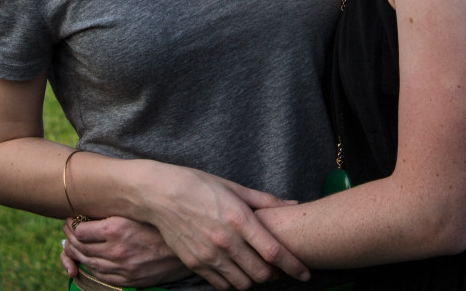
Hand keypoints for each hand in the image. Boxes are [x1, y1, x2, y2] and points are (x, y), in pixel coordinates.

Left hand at [61, 215, 188, 286]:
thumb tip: (97, 199)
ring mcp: (122, 268)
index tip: (71, 219)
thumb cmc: (162, 220)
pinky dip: (93, 268)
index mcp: (117, 228)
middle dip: (71, 239)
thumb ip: (118, 205)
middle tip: (68, 231)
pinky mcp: (129, 280)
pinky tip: (92, 259)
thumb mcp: (139, 208)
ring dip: (78, 254)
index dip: (72, 224)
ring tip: (75, 245)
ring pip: (89, 263)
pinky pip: (102, 276)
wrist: (186, 245)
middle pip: (81, 248)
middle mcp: (116, 250)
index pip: (80, 231)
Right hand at [136, 165, 308, 290]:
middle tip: (276, 267)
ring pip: (243, 285)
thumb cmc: (198, 185)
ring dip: (253, 280)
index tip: (306, 273)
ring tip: (255, 268)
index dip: (294, 266)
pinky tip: (234, 270)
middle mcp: (226, 241)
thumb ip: (264, 200)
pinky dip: (232, 283)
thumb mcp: (233, 186)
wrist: (159, 194)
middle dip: (274, 275)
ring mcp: (209, 256)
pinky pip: (221, 285)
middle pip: (261, 275)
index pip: (274, 252)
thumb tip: (292, 204)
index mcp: (238, 218)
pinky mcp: (195, 264)